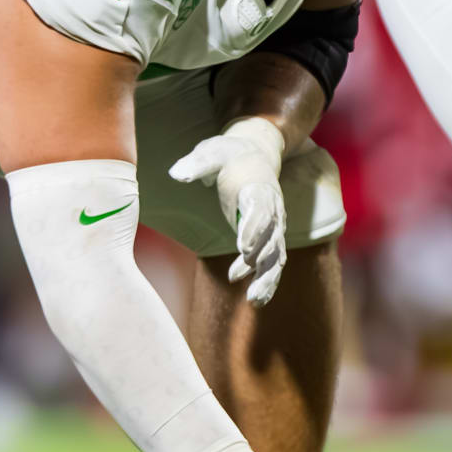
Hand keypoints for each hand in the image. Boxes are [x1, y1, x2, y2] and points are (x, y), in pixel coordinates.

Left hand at [170, 117, 287, 304]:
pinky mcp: (267, 236)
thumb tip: (176, 174)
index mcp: (259, 187)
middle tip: (243, 276)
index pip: (260, 209)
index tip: (243, 248)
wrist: (253, 155)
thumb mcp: (212, 152)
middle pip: (272, 237)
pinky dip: (263, 278)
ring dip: (266, 277)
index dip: (253, 228)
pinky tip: (249, 293)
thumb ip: (197, 164)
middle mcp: (272, 208)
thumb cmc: (228, 154)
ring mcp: (273, 225)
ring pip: (276, 255)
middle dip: (260, 259)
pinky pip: (270, 261)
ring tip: (254, 299)